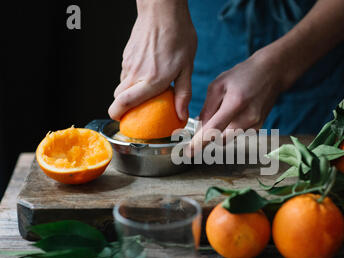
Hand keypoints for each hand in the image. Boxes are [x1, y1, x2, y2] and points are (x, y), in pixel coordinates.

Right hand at [108, 0, 196, 120]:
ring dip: (129, 93)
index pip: (124, 102)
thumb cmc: (178, 36)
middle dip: (123, 108)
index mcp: (151, 80)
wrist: (163, 11)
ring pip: (121, 85)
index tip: (122, 121)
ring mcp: (129, 63)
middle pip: (118, 97)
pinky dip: (132, 80)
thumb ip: (183, 93)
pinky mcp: (127, 55)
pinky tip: (146, 76)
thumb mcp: (186, 68)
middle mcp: (136, 73)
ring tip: (145, 94)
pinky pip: (125, 73)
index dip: (117, 115)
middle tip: (136, 113)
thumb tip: (181, 115)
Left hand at [190, 49, 285, 150]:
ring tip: (222, 114)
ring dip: (220, 132)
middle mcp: (248, 117)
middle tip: (203, 125)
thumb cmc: (243, 75)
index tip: (189, 152)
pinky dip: (230, 129)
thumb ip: (207, 108)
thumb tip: (199, 128)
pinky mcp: (258, 127)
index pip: (214, 129)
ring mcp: (255, 124)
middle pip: (220, 139)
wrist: (271, 73)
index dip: (200, 143)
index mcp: (235, 103)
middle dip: (208, 136)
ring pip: (228, 138)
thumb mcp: (218, 85)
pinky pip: (238, 135)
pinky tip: (233, 114)